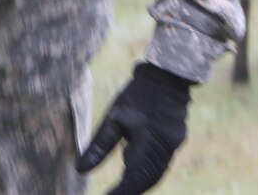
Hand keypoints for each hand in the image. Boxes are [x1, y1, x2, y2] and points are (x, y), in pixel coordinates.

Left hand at [77, 63, 191, 193]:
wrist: (166, 75)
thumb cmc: (137, 94)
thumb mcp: (113, 118)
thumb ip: (99, 146)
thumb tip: (80, 170)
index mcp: (149, 141)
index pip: (133, 178)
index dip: (118, 193)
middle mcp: (165, 146)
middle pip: (147, 180)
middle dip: (129, 191)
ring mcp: (174, 144)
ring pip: (156, 174)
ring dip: (138, 183)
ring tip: (119, 189)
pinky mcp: (176, 140)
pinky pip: (161, 164)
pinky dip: (147, 172)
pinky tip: (132, 171)